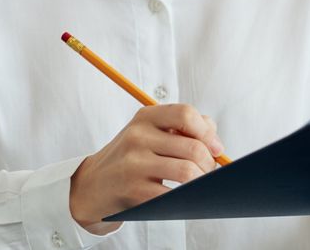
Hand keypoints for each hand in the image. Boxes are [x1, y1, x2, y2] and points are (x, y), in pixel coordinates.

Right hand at [69, 104, 224, 231]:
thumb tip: (214, 139)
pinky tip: (188, 197)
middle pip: (192, 146)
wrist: (92, 185)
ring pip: (186, 171)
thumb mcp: (150, 133)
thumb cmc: (131, 157)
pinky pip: (172, 194)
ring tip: (202, 184)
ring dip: (202, 181)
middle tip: (212, 171)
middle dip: (210, 162)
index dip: (208, 132)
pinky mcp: (133, 190)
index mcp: (145, 117)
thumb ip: (183, 128)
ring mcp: (134, 163)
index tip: (217, 148)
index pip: (186, 114)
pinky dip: (186, 197)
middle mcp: (138, 136)